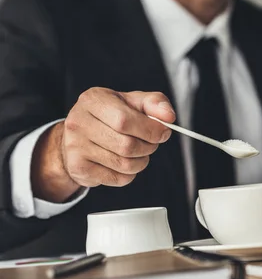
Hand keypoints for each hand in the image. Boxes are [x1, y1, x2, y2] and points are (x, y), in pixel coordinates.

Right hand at [31, 88, 175, 202]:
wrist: (79, 136)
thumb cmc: (111, 115)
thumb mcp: (132, 101)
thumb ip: (154, 103)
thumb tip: (169, 117)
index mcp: (93, 100)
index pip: (124, 120)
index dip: (150, 129)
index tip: (163, 132)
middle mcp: (78, 122)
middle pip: (126, 145)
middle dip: (148, 146)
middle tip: (152, 143)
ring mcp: (75, 147)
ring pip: (124, 164)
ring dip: (142, 161)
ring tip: (140, 152)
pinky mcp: (78, 168)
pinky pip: (118, 178)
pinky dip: (130, 174)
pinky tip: (124, 162)